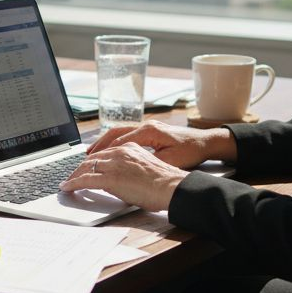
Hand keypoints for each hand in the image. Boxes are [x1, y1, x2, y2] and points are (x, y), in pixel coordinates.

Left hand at [61, 143, 188, 211]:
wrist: (172, 187)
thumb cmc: (165, 183)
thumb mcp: (145, 168)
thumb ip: (130, 168)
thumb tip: (119, 178)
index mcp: (129, 148)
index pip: (104, 152)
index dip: (92, 161)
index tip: (85, 166)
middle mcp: (120, 152)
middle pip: (92, 158)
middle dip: (79, 168)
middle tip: (71, 176)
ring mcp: (114, 164)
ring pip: (86, 168)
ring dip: (73, 176)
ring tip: (67, 183)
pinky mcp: (111, 178)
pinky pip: (85, 180)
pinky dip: (73, 184)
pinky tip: (67, 188)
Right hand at [87, 121, 236, 168]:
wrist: (206, 142)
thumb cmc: (191, 151)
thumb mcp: (169, 160)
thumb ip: (148, 162)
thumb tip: (127, 167)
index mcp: (149, 131)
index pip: (119, 141)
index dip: (104, 154)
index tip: (91, 163)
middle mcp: (145, 126)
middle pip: (114, 133)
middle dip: (98, 146)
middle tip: (85, 158)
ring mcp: (147, 127)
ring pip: (119, 132)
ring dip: (105, 143)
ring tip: (92, 155)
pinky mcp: (150, 131)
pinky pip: (126, 135)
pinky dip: (115, 142)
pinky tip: (110, 152)